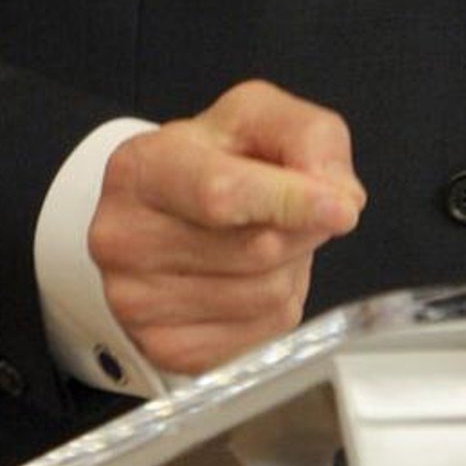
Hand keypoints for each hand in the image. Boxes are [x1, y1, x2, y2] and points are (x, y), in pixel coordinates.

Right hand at [88, 78, 366, 375]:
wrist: (162, 213)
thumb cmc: (208, 160)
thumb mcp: (254, 117)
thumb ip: (307, 137)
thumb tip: (341, 196)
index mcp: (141, 168)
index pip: (223, 194)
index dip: (291, 202)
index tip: (342, 208)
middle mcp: (124, 237)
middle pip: (257, 249)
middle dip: (301, 229)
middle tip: (294, 208)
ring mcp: (136, 301)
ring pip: (265, 295)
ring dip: (289, 267)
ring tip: (261, 237)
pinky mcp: (164, 348)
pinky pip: (260, 335)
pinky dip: (274, 306)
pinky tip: (247, 277)